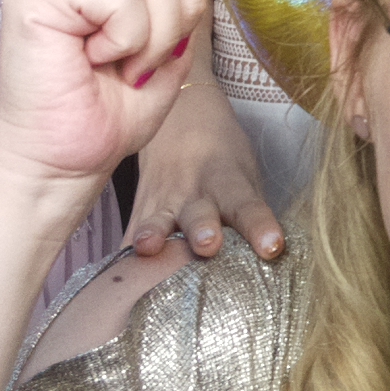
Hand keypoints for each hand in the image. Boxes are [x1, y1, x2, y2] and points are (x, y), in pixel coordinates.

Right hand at [128, 67, 284, 259]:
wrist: (182, 115)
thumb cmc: (223, 154)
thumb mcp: (244, 175)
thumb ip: (249, 215)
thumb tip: (267, 260)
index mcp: (229, 182)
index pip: (249, 206)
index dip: (261, 226)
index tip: (272, 246)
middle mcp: (195, 192)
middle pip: (199, 214)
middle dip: (203, 230)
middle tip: (209, 245)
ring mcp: (162, 202)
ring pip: (157, 221)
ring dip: (154, 235)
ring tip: (149, 248)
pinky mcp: (138, 211)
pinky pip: (128, 237)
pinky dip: (124, 257)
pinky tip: (116, 275)